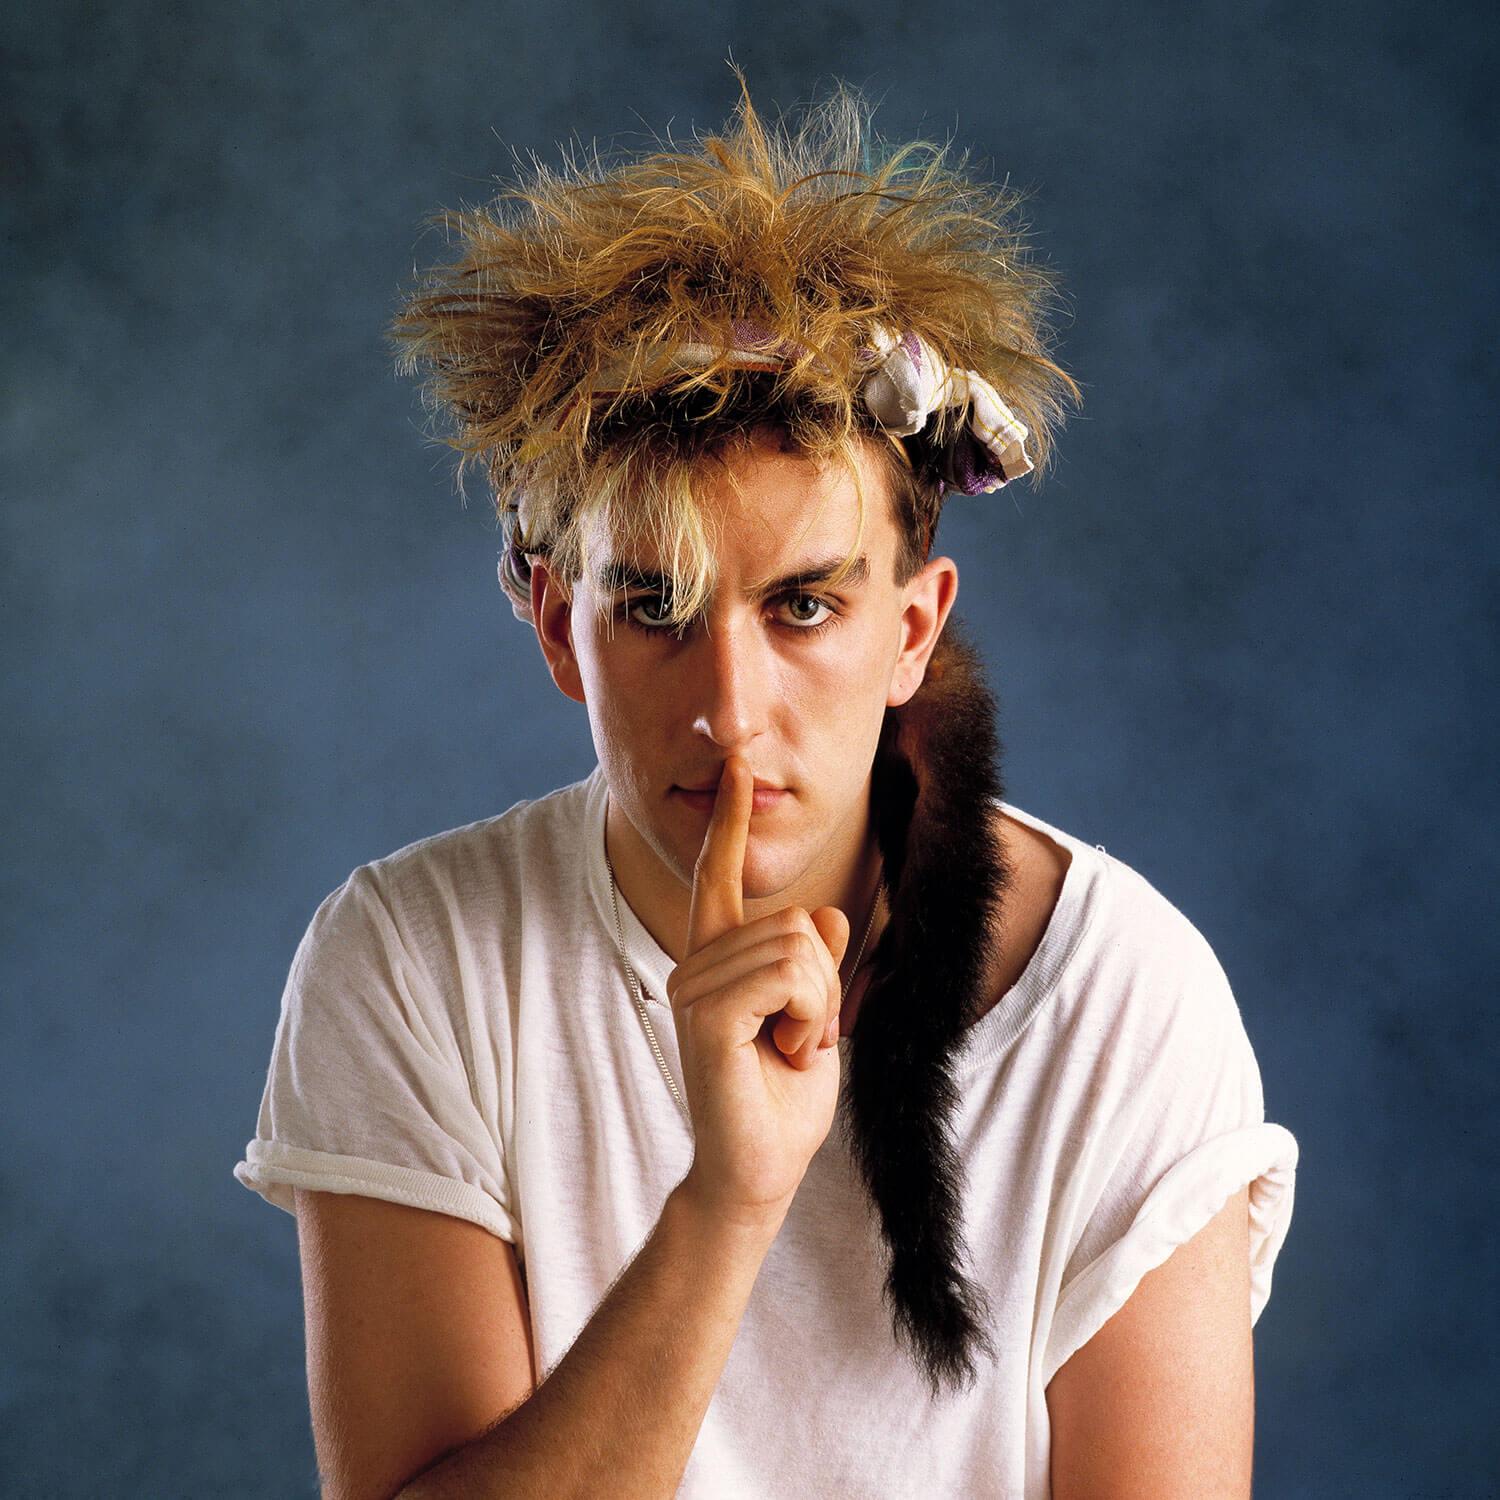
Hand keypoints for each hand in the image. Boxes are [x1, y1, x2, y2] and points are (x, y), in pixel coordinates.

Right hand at [667, 754, 850, 1231]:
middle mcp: (694, 965)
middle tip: (799, 1037)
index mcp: (716, 959)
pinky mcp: (705, 1018)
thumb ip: (814, 959)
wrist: (760, 1169)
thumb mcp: (815, 1012)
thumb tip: (822, 914)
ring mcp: (694, 990)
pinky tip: (782, 1052)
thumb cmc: (783, 1096)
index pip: (718, 876)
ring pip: (796, 948)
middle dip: (822, 984)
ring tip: (788, 1048)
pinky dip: (807, 1016)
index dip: (730, 822)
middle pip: (793, 921)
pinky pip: (787, 976)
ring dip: (817, 1005)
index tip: (736, 764)